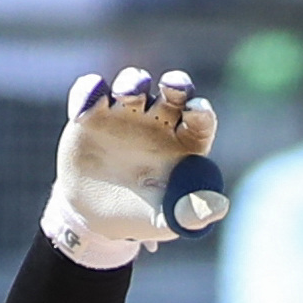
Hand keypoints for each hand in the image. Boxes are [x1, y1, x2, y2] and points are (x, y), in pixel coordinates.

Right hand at [45, 63, 224, 265]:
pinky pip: (91, 92)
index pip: (200, 118)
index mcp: (185, 140)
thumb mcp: (166, 221)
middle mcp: (159, 119)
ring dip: (132, 81)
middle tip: (171, 86)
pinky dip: (88, 91)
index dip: (200, 111)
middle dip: (175, 84)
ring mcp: (126, 113)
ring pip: (133, 83)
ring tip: (127, 94)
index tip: (196, 111)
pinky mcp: (92, 114)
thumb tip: (220, 206)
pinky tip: (82, 111)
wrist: (95, 218)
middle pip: (173, 91)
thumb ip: (192, 213)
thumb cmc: (139, 215)